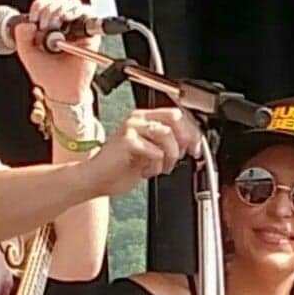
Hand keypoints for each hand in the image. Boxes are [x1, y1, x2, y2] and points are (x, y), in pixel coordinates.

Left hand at [13, 0, 99, 102]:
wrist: (63, 89)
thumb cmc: (49, 75)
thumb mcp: (27, 55)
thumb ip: (21, 36)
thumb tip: (28, 22)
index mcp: (47, 27)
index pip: (44, 5)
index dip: (39, 6)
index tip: (34, 19)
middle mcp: (62, 26)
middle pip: (57, 1)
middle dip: (49, 9)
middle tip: (45, 25)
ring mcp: (75, 28)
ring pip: (71, 3)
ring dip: (61, 9)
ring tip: (56, 25)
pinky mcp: (89, 34)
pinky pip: (88, 12)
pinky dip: (77, 10)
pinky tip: (68, 18)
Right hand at [86, 108, 201, 196]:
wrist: (96, 179)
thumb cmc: (120, 169)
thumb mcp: (152, 155)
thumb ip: (168, 146)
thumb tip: (191, 145)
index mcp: (145, 119)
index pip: (177, 114)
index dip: (192, 131)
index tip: (197, 147)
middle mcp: (138, 119)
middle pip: (174, 117)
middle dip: (186, 138)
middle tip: (185, 155)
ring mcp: (131, 128)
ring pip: (167, 134)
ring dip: (171, 155)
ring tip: (162, 167)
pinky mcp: (127, 141)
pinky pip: (154, 150)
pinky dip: (156, 164)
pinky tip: (146, 171)